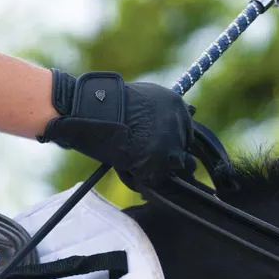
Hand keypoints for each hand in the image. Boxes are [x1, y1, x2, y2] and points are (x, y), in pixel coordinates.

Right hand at [38, 69, 194, 189]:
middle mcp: (179, 121)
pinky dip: (141, 178)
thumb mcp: (142, 99)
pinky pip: (154, 179)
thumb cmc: (109, 104)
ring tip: (130, 159)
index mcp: (176, 104)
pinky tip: (126, 165)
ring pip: (169, 168)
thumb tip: (165, 134)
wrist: (93, 107)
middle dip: (162, 157)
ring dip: (152, 169)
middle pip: (180, 152)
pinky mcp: (158, 157)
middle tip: (139, 154)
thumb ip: (157, 115)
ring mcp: (170, 140)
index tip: (152, 147)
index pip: (185, 136)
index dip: (168, 145)